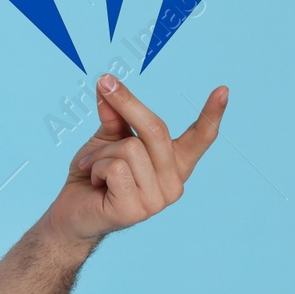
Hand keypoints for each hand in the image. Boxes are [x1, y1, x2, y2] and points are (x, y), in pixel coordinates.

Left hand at [46, 73, 226, 247]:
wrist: (71, 210)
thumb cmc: (94, 173)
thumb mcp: (107, 138)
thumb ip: (115, 114)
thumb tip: (109, 83)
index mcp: (173, 164)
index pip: (199, 138)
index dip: (212, 114)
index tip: (223, 90)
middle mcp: (173, 183)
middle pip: (156, 130)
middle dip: (126, 103)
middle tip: (104, 83)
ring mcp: (158, 200)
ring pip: (130, 149)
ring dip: (101, 152)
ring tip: (94, 168)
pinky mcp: (136, 210)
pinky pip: (116, 168)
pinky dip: (96, 167)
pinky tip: (94, 182)